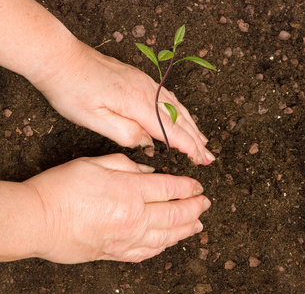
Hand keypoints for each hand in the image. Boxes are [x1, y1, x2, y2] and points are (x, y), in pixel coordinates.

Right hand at [24, 154, 209, 263]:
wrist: (37, 219)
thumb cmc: (62, 188)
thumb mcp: (96, 163)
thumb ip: (127, 166)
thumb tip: (149, 173)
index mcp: (129, 191)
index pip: (170, 188)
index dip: (188, 187)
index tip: (198, 186)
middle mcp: (134, 217)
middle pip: (175, 213)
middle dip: (195, 208)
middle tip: (205, 203)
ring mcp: (126, 239)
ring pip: (167, 236)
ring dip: (186, 229)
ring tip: (198, 224)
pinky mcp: (116, 253)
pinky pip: (148, 252)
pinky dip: (164, 246)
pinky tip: (171, 241)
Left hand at [32, 42, 214, 164]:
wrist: (62, 59)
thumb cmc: (73, 90)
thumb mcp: (94, 120)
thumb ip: (125, 133)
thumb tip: (146, 142)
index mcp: (138, 103)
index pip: (171, 130)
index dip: (188, 147)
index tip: (200, 160)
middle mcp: (148, 91)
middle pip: (180, 119)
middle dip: (196, 139)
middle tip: (209, 156)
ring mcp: (145, 83)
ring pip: (177, 107)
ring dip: (192, 125)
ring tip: (203, 139)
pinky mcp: (140, 79)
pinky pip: (168, 98)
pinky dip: (180, 111)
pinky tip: (183, 117)